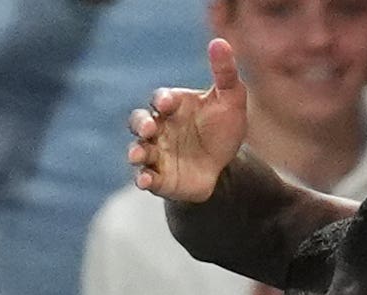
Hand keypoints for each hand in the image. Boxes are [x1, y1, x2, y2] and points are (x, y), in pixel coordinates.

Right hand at [127, 39, 247, 201]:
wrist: (225, 166)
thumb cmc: (222, 129)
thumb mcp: (231, 100)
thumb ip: (225, 73)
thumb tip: (219, 42)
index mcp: (173, 106)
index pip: (161, 98)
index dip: (163, 100)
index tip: (169, 104)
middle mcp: (159, 128)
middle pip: (139, 122)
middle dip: (141, 124)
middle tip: (149, 128)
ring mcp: (157, 153)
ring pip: (138, 149)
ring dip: (136, 151)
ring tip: (138, 155)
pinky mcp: (160, 178)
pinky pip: (146, 177)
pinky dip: (143, 179)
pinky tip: (145, 181)